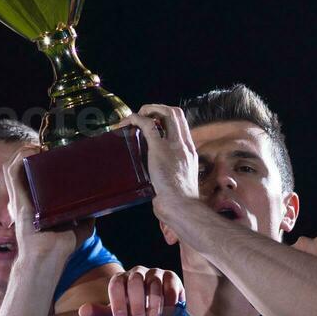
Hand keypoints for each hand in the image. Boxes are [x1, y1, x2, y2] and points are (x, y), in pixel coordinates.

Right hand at [3, 148, 92, 264]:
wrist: (48, 260)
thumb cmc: (59, 249)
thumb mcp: (78, 229)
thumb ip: (85, 219)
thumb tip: (97, 211)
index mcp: (37, 202)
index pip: (33, 176)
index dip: (38, 160)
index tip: (53, 151)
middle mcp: (27, 197)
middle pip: (22, 167)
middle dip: (31, 152)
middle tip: (48, 147)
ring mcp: (20, 197)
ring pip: (14, 166)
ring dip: (24, 152)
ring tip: (39, 147)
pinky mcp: (19, 199)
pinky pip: (12, 173)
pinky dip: (18, 158)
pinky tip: (31, 151)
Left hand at [78, 266, 184, 315]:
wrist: (157, 314)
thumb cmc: (132, 314)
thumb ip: (100, 314)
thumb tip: (83, 311)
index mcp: (120, 280)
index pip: (116, 284)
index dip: (118, 302)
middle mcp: (137, 273)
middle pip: (135, 281)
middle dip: (137, 304)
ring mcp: (155, 273)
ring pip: (154, 284)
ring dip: (154, 307)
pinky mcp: (171, 277)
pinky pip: (170, 285)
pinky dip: (170, 301)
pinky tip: (169, 315)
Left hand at [116, 105, 198, 220]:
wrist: (182, 206)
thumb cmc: (180, 202)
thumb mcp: (182, 182)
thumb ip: (174, 176)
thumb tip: (161, 182)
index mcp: (190, 151)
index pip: (182, 124)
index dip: (168, 118)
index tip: (154, 123)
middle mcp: (184, 144)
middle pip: (176, 112)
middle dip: (159, 108)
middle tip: (144, 116)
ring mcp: (173, 145)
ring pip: (166, 112)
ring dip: (148, 109)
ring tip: (134, 117)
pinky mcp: (159, 149)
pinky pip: (148, 125)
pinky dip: (135, 119)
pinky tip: (126, 122)